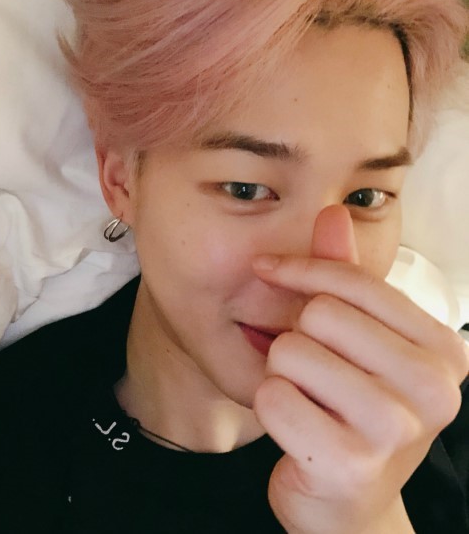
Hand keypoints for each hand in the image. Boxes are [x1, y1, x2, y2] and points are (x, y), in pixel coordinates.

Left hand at [252, 205, 468, 533]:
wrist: (347, 501)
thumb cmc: (352, 409)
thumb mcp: (357, 338)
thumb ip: (345, 276)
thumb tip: (334, 210)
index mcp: (442, 350)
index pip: (355, 282)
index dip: (301, 269)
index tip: (269, 269)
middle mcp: (432, 389)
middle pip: (320, 316)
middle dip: (298, 337)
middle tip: (312, 368)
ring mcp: (395, 430)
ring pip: (292, 353)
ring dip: (283, 373)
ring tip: (308, 398)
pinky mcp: (348, 465)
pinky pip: (273, 397)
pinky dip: (271, 406)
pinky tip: (297, 428)